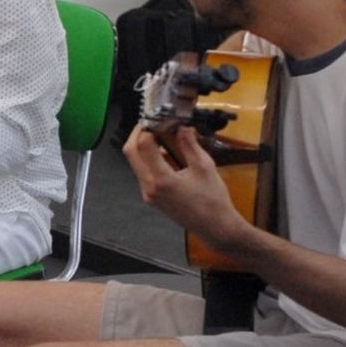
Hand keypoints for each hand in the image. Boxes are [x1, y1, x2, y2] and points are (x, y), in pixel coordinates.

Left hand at [121, 125, 244, 243]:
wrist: (215, 227)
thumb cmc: (213, 201)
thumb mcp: (204, 167)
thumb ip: (189, 144)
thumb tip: (181, 127)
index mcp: (161, 179)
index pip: (143, 145)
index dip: (149, 127)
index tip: (158, 119)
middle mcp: (149, 187)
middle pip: (131, 153)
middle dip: (138, 134)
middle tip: (150, 123)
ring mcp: (148, 194)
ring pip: (135, 163)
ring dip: (143, 147)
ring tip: (160, 135)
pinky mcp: (151, 197)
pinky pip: (144, 173)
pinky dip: (149, 160)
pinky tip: (165, 153)